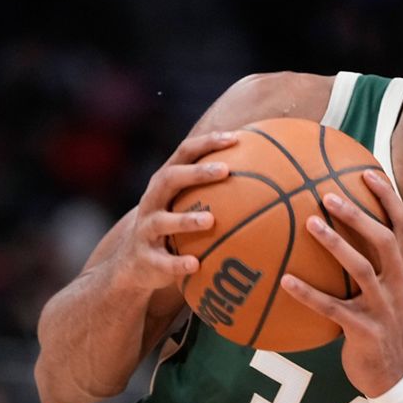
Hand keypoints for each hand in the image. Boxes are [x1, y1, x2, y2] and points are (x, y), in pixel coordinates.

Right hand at [106, 131, 235, 293]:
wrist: (135, 262)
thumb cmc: (174, 224)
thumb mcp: (185, 203)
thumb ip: (214, 187)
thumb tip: (266, 172)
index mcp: (165, 182)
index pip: (184, 153)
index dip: (207, 143)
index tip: (234, 138)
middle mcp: (152, 200)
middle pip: (170, 179)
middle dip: (196, 173)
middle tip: (225, 170)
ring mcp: (146, 229)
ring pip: (162, 221)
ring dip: (186, 220)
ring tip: (210, 220)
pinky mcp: (146, 258)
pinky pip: (162, 261)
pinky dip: (177, 263)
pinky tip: (196, 264)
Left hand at [279, 171, 402, 397]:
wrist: (393, 374)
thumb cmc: (385, 323)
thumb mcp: (396, 289)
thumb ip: (384, 259)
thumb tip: (353, 221)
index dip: (388, 197)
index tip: (367, 173)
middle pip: (385, 240)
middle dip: (358, 215)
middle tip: (328, 195)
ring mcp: (386, 309)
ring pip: (361, 269)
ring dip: (335, 244)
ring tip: (310, 223)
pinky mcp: (365, 331)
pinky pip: (332, 308)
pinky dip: (308, 293)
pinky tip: (285, 280)